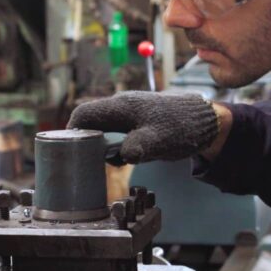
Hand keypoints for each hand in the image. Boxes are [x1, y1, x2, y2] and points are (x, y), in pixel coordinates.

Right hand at [67, 91, 219, 163]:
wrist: (205, 121)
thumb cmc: (181, 128)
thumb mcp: (158, 142)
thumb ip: (136, 148)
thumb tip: (118, 158)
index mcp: (122, 107)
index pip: (84, 113)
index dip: (71, 130)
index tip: (66, 149)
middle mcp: (122, 106)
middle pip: (90, 120)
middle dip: (82, 139)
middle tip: (79, 160)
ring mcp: (130, 113)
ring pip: (103, 126)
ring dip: (98, 143)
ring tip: (98, 163)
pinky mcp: (137, 121)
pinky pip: (116, 131)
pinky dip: (112, 144)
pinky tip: (120, 158)